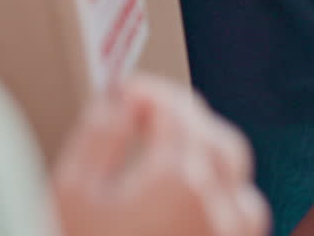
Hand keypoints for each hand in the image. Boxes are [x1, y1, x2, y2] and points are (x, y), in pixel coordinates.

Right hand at [53, 76, 269, 235]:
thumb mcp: (70, 189)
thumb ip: (102, 134)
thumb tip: (124, 99)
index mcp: (178, 181)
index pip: (176, 112)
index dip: (150, 92)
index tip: (126, 91)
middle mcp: (216, 213)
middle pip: (221, 143)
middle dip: (188, 120)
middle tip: (150, 113)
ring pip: (242, 188)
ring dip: (214, 162)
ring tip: (176, 157)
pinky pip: (243, 231)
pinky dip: (226, 206)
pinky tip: (196, 210)